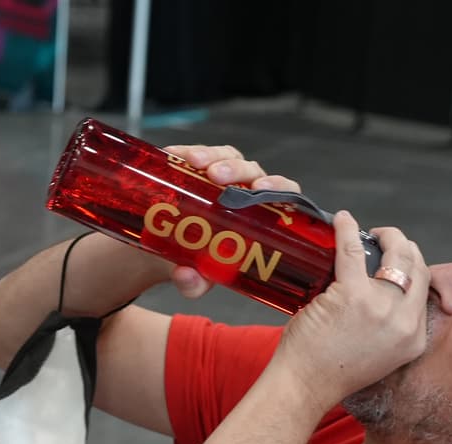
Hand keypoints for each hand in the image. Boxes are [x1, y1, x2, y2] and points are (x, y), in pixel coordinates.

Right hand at [160, 144, 302, 299]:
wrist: (169, 251)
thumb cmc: (198, 260)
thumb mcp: (199, 277)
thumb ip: (196, 283)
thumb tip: (185, 277)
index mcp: (259, 214)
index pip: (281, 193)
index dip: (278, 186)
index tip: (262, 188)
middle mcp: (245, 190)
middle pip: (251, 171)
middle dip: (236, 170)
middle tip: (216, 176)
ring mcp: (221, 176)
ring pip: (226, 156)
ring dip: (211, 156)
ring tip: (193, 162)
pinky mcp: (195, 169)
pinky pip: (195, 154)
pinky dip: (184, 152)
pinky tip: (172, 155)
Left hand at [269, 214, 427, 408]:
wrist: (304, 387)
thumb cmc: (330, 372)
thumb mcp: (378, 354)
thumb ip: (388, 328)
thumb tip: (382, 296)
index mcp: (414, 337)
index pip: (424, 289)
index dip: (412, 268)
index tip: (396, 261)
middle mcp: (404, 321)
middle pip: (417, 267)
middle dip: (404, 247)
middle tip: (384, 240)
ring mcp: (381, 306)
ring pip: (396, 255)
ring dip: (386, 236)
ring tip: (369, 232)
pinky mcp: (352, 295)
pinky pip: (354, 250)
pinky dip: (348, 231)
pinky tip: (343, 220)